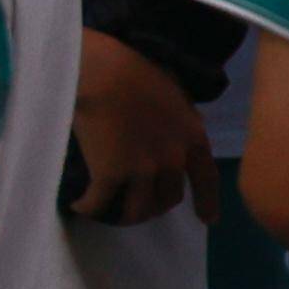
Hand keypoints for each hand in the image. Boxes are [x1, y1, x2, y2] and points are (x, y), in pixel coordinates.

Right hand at [68, 34, 213, 225]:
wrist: (102, 71)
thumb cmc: (135, 69)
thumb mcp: (174, 92)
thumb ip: (180, 116)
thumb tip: (181, 126)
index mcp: (192, 137)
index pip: (207, 179)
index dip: (207, 202)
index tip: (207, 219)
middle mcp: (172, 160)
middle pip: (169, 198)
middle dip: (156, 205)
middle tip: (142, 205)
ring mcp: (140, 170)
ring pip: (138, 208)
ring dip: (127, 214)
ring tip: (112, 211)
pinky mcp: (109, 174)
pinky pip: (100, 203)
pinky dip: (90, 208)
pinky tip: (80, 206)